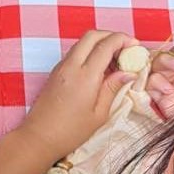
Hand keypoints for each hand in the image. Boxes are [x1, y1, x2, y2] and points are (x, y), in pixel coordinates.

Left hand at [15, 30, 137, 161]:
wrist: (37, 138)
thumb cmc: (69, 132)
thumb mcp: (99, 114)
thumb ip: (113, 88)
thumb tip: (129, 73)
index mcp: (85, 76)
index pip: (106, 44)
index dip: (123, 40)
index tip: (136, 46)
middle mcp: (71, 66)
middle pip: (92, 35)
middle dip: (112, 36)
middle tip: (125, 49)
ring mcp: (60, 68)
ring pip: (82, 43)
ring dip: (100, 44)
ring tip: (114, 62)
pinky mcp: (55, 73)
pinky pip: (74, 53)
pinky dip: (89, 53)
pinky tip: (98, 70)